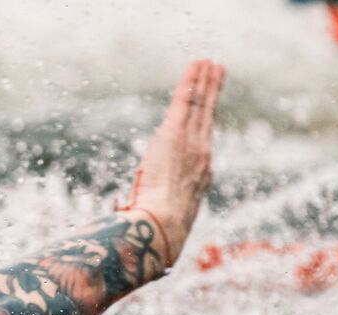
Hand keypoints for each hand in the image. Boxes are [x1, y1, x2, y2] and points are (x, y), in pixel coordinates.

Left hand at [128, 59, 225, 265]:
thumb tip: (119, 206)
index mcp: (197, 176)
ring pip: (200, 105)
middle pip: (206, 117)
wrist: (163, 225)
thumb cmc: (156, 228)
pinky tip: (198, 65)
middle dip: (212, 94)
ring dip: (204, 81)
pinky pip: (186, 102)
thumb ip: (136, 203)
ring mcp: (192, 143)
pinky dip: (192, 82)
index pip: (200, 141)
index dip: (205, 123)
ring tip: (210, 63)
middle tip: (218, 73)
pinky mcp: (176, 134)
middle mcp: (200, 156)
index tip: (209, 110)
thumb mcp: (151, 213)